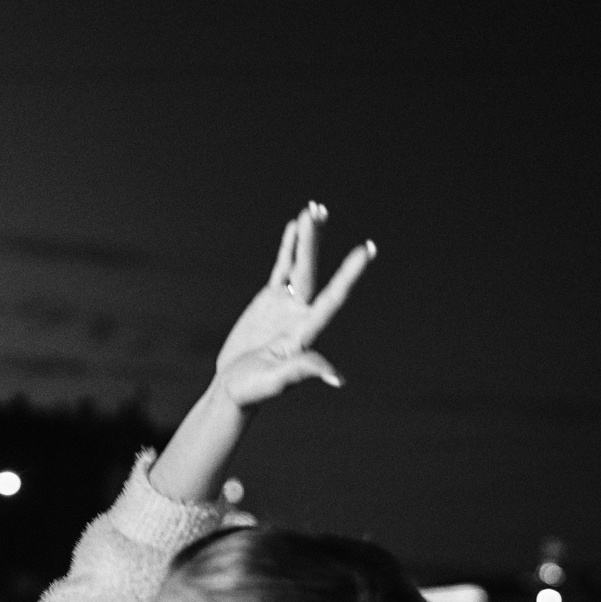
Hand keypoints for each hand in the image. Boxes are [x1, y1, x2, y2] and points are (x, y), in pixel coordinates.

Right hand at [149, 203, 372, 502]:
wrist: (231, 391)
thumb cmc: (252, 392)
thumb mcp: (275, 382)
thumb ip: (303, 371)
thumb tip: (336, 378)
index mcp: (306, 330)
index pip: (333, 297)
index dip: (350, 273)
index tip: (368, 249)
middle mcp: (301, 314)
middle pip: (312, 271)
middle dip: (314, 240)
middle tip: (319, 209)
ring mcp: (286, 306)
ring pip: (299, 264)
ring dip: (306, 239)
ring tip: (313, 209)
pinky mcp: (269, 302)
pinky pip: (281, 269)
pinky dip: (288, 248)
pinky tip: (294, 228)